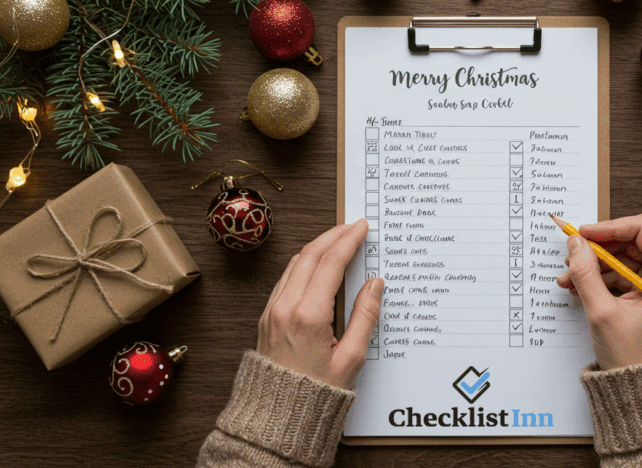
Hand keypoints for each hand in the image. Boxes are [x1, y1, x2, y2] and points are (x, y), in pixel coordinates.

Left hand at [257, 219, 383, 388]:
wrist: (279, 417)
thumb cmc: (316, 394)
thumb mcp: (351, 359)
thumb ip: (365, 316)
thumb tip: (374, 285)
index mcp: (308, 316)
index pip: (331, 263)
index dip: (349, 240)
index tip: (362, 227)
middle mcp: (285, 308)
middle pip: (310, 255)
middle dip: (333, 235)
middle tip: (353, 226)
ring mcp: (272, 311)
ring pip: (295, 263)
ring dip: (318, 246)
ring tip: (338, 239)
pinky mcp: (267, 316)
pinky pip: (285, 278)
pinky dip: (304, 262)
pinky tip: (318, 263)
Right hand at [556, 214, 641, 369]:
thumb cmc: (634, 357)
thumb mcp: (602, 311)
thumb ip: (585, 272)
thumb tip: (576, 243)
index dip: (608, 228)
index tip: (582, 234)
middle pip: (631, 243)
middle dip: (597, 250)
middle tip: (571, 258)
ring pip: (625, 258)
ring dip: (595, 265)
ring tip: (570, 279)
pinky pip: (625, 274)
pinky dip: (602, 278)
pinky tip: (581, 287)